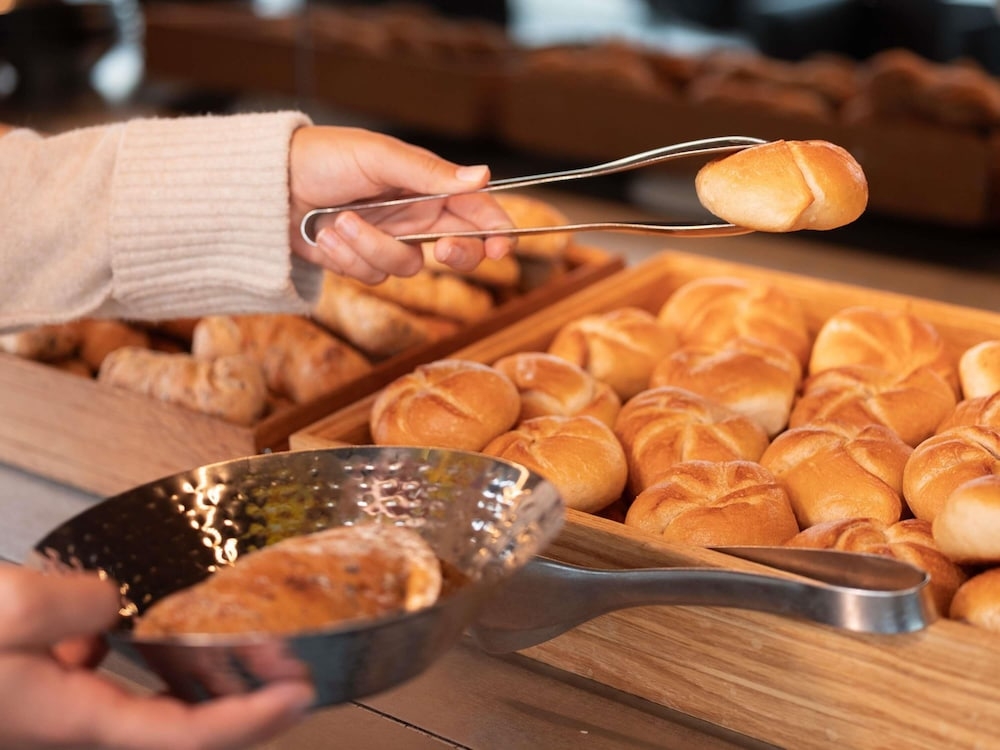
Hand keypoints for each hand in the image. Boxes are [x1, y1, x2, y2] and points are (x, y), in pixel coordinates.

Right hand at [0, 565, 314, 749]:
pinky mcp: (35, 692)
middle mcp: (70, 726)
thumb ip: (80, 605)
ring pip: (146, 703)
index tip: (301, 694)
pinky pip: (106, 680)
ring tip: (236, 638)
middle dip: (240, 700)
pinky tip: (128, 623)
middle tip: (287, 664)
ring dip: (195, 676)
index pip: (187, 739)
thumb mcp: (10, 612)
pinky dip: (139, 657)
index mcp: (73, 721)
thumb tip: (111, 607)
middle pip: (177, 729)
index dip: (252, 722)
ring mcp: (53, 712)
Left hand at [289, 126, 513, 283]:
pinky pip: (372, 277)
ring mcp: (390, 242)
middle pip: (460, 250)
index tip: (503, 247)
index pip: (478, 212)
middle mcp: (416, 218)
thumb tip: (483, 176)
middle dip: (456, 254)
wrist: (270, 184)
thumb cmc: (324, 157)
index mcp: (429, 187)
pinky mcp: (362, 262)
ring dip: (372, 247)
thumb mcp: (379, 157)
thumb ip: (430, 173)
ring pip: (408, 268)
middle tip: (442, 248)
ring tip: (339, 220)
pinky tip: (324, 235)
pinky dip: (347, 257)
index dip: (498, 231)